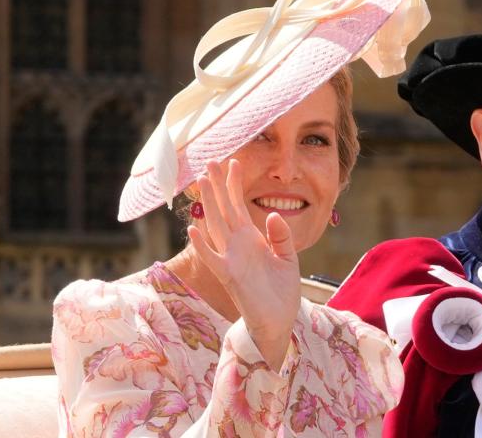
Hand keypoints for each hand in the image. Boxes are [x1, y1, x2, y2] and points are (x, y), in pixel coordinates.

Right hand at [188, 159, 301, 369]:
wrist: (278, 321)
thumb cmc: (281, 291)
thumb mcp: (287, 258)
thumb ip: (280, 236)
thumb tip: (272, 214)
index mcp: (251, 239)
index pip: (240, 206)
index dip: (235, 184)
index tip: (234, 161)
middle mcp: (238, 245)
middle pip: (224, 209)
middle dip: (217, 186)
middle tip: (210, 160)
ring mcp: (231, 259)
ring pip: (216, 226)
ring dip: (209, 204)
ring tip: (201, 181)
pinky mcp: (230, 276)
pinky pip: (213, 259)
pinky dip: (203, 246)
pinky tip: (193, 229)